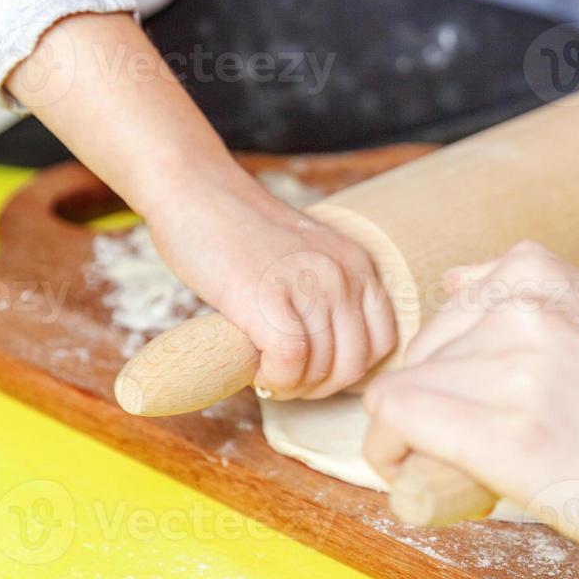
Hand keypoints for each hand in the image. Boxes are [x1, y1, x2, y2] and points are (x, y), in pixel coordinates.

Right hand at [148, 182, 394, 399]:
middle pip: (355, 362)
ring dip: (294, 386)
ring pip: (322, 368)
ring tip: (268, 373)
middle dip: (322, 386)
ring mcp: (308, 284)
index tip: (319, 372)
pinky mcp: (266, 297)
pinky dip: (274, 378)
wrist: (195, 192)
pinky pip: (289, 362)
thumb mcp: (308, 258)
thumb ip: (326, 296)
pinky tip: (256, 369)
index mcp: (357, 265)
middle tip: (289, 381)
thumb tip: (329, 362)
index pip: (383, 340)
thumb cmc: (241, 233)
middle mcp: (342, 274)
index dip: (352, 369)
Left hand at [362, 242, 578, 578]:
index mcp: (545, 275)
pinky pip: (398, 424)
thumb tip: (458, 276)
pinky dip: (392, 456)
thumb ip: (544, 295)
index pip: (447, 315)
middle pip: (421, 356)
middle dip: (429, 407)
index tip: (472, 414)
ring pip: (403, 391)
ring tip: (463, 477)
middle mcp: (523, 308)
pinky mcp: (509, 436)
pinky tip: (426, 484)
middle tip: (468, 458)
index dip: (448, 373)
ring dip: (412, 441)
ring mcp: (515, 368)